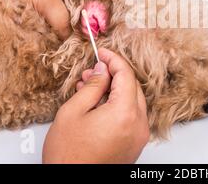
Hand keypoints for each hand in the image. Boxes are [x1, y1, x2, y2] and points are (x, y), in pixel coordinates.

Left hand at [0, 0, 102, 38]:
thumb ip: (61, 19)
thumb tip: (69, 37)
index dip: (111, 8)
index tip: (116, 25)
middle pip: (87, 7)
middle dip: (91, 23)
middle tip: (95, 40)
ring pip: (71, 13)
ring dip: (73, 26)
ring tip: (78, 42)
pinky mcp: (40, 2)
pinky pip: (55, 17)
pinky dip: (58, 26)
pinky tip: (59, 36)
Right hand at [42, 48, 149, 163]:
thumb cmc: (69, 156)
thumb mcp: (73, 112)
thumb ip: (92, 86)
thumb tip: (102, 70)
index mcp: (125, 113)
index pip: (126, 75)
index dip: (113, 59)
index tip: (102, 52)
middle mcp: (138, 125)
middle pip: (132, 87)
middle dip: (112, 75)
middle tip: (91, 72)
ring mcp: (138, 136)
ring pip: (132, 101)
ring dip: (114, 90)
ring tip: (90, 88)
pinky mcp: (134, 144)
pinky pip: (131, 116)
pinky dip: (118, 105)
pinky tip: (99, 104)